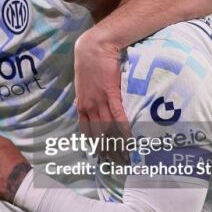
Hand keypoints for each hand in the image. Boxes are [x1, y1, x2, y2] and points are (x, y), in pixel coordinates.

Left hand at [73, 30, 131, 162]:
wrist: (94, 47)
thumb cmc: (90, 63)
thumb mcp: (83, 84)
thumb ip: (86, 97)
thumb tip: (88, 107)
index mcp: (82, 106)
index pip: (87, 131)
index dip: (95, 145)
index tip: (102, 156)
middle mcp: (89, 107)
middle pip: (98, 134)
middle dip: (107, 151)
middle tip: (116, 164)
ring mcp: (99, 101)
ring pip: (108, 129)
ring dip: (117, 145)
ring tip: (124, 158)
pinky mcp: (110, 94)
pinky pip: (118, 116)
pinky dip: (123, 130)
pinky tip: (129, 141)